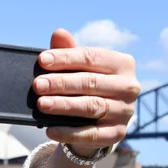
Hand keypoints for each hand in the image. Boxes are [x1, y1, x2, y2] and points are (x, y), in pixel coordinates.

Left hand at [33, 29, 139, 156]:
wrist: (96, 122)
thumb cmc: (86, 87)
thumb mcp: (78, 69)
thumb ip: (69, 51)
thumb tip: (59, 33)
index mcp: (122, 64)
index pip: (92, 57)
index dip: (66, 58)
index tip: (42, 60)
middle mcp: (129, 87)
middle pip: (91, 82)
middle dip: (61, 83)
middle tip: (37, 85)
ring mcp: (125, 112)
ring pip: (92, 107)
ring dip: (64, 106)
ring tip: (41, 104)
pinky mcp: (117, 134)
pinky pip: (91, 134)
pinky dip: (69, 132)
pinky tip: (50, 129)